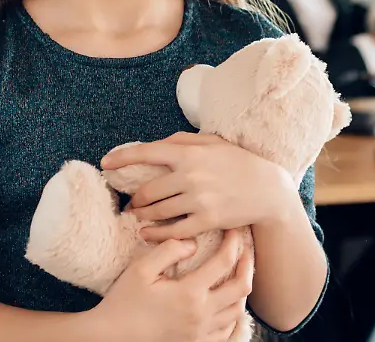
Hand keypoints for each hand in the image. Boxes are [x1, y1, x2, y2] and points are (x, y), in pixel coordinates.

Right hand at [88, 229, 253, 341]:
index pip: (225, 261)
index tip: (234, 230)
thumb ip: (169, 250)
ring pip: (237, 311)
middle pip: (242, 287)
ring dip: (242, 290)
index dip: (234, 242)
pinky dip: (232, 316)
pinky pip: (226, 332)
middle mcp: (201, 314)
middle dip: (248, 264)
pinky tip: (227, 304)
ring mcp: (200, 332)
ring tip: (238, 273)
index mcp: (189, 293)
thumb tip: (193, 243)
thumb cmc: (123, 302)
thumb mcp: (140, 269)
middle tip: (245, 250)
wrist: (110, 337)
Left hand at [102, 132, 298, 242]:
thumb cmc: (240, 163)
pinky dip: (155, 234)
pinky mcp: (206, 220)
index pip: (147, 153)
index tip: (105, 162)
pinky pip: (172, 230)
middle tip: (130, 202)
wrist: (269, 190)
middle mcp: (190, 175)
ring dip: (142, 215)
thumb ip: (184, 140)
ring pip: (156, 211)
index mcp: (190, 153)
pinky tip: (147, 233)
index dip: (122, 157)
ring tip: (138, 216)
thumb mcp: (214, 142)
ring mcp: (197, 199)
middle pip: (147, 190)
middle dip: (134, 198)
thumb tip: (157, 143)